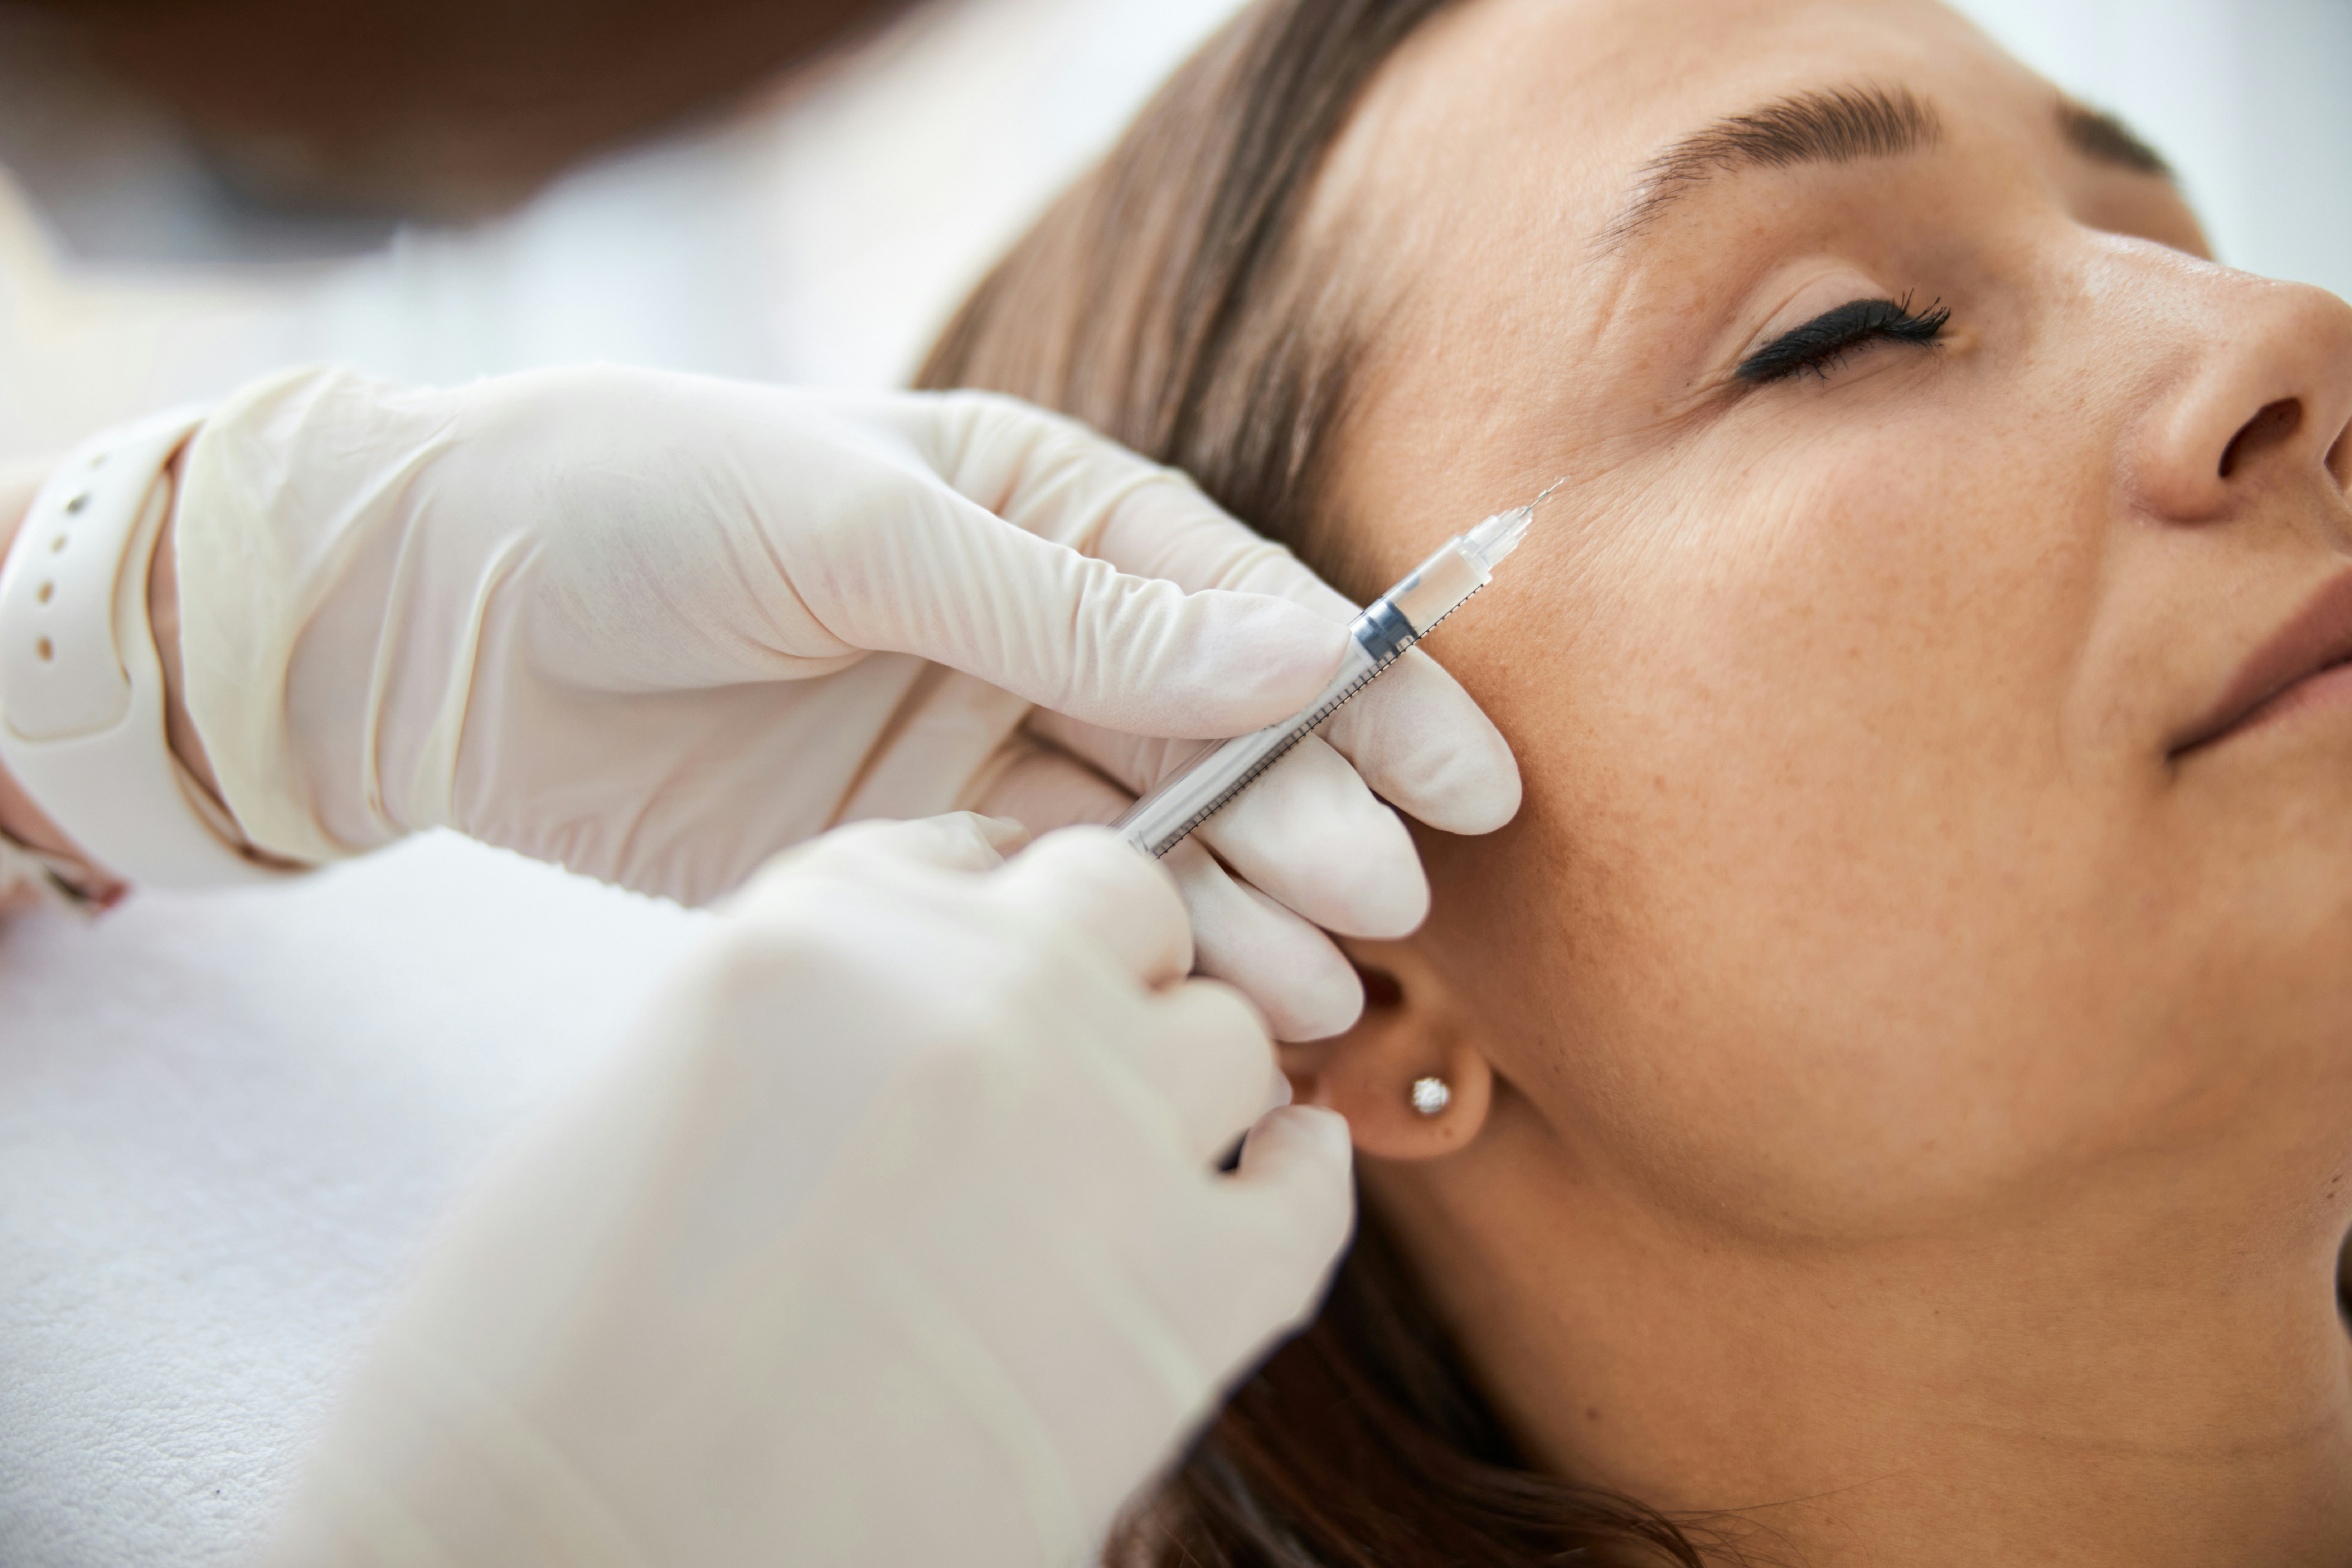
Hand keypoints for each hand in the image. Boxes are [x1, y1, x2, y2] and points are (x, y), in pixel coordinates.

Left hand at [168, 365, 1517, 1036]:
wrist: (435, 617)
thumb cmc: (643, 502)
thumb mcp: (865, 527)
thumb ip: (1070, 608)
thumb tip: (1281, 656)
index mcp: (1043, 510)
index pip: (1239, 605)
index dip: (1362, 691)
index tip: (1464, 776)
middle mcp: (1032, 634)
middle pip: (1217, 735)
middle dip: (1314, 815)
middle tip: (1389, 901)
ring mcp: (975, 749)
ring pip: (1152, 837)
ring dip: (1243, 905)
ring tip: (1321, 986)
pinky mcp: (910, 849)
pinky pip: (1051, 902)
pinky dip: (1131, 946)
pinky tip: (1204, 996)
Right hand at [263, 815, 1353, 1567]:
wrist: (575, 1559)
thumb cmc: (553, 1362)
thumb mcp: (651, 1100)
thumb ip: (809, 1021)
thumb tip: (899, 1032)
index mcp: (822, 929)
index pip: (972, 855)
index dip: (997, 922)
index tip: (1002, 972)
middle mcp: (980, 993)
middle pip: (1121, 908)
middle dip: (1110, 969)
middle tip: (1071, 1063)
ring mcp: (1099, 1130)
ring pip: (1227, 1036)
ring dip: (1189, 1086)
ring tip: (1133, 1159)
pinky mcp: (1188, 1294)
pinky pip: (1307, 1186)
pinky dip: (1298, 1178)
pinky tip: (1270, 1185)